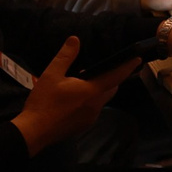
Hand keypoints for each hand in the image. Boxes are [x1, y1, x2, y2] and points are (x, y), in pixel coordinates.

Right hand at [11, 40, 139, 154]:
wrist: (34, 131)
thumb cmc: (44, 101)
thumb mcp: (51, 74)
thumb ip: (65, 56)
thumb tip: (75, 39)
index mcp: (92, 91)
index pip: (116, 76)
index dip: (127, 67)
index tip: (137, 59)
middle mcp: (96, 105)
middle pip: (111, 89)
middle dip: (111, 79)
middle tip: (102, 69)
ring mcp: (90, 118)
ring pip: (101, 100)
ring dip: (98, 90)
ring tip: (82, 81)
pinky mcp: (82, 126)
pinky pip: (92, 110)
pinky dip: (89, 101)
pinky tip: (74, 99)